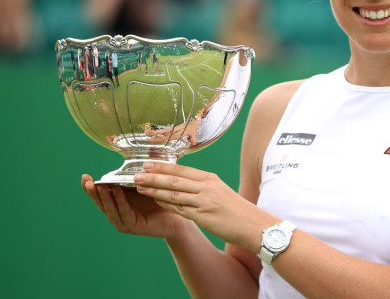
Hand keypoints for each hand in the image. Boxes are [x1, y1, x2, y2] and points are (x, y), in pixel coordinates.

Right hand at [81, 174, 186, 237]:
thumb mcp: (144, 186)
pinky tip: (115, 191)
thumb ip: (134, 177)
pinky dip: (119, 201)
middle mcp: (117, 214)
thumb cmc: (159, 201)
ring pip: (111, 208)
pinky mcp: (133, 226)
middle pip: (101, 203)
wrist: (176, 218)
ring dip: (104, 196)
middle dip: (93, 191)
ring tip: (97, 185)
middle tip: (87, 180)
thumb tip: (130, 157)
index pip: (101, 196)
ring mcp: (124, 222)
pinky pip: (124, 212)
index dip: (91, 188)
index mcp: (118, 204)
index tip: (85, 177)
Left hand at [134, 162, 266, 249]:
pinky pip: (179, 208)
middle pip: (174, 179)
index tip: (148, 163)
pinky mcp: (202, 216)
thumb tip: (184, 183)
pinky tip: (155, 200)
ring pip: (173, 193)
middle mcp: (206, 187)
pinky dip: (165, 203)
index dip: (163, 166)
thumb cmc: (237, 210)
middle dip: (153, 176)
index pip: (182, 169)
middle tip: (136, 173)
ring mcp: (204, 201)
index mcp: (210, 179)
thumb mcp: (220, 191)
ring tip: (139, 186)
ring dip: (154, 189)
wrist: (252, 225)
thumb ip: (203, 186)